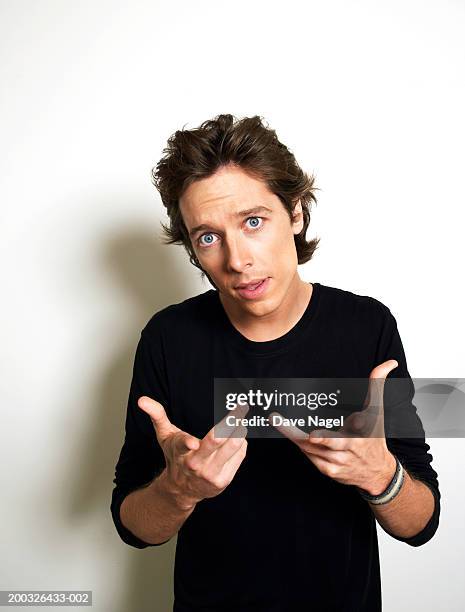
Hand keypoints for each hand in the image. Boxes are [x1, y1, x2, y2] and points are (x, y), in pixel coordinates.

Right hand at [138, 397, 248, 508]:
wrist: (181, 489)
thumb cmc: (175, 456)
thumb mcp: (164, 435)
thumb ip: (156, 415)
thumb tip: (142, 399)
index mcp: (179, 450)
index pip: (182, 445)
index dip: (187, 443)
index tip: (193, 442)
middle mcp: (194, 464)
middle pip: (215, 442)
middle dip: (230, 423)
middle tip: (240, 408)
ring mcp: (210, 474)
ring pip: (233, 447)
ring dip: (239, 430)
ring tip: (240, 421)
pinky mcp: (223, 480)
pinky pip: (239, 455)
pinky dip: (241, 443)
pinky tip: (236, 439)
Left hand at [270, 360, 398, 494]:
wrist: (377, 473)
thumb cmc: (375, 438)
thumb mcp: (377, 411)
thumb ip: (377, 385)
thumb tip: (389, 363)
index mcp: (357, 439)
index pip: (338, 440)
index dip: (325, 438)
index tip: (314, 435)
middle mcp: (344, 454)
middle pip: (314, 444)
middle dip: (292, 432)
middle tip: (274, 418)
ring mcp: (334, 464)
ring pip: (307, 448)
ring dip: (292, 433)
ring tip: (277, 419)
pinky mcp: (327, 471)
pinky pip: (309, 455)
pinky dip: (303, 445)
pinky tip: (300, 435)